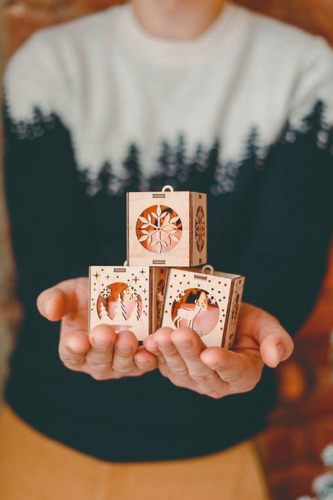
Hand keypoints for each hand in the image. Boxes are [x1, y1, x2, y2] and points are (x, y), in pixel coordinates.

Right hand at [37, 278, 156, 379]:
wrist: (119, 293)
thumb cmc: (88, 295)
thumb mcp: (69, 291)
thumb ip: (54, 299)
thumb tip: (50, 311)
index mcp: (73, 348)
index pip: (70, 352)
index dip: (74, 347)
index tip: (76, 339)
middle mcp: (95, 361)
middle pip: (98, 360)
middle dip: (102, 347)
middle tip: (104, 333)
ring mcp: (119, 364)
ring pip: (121, 364)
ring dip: (125, 353)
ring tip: (127, 337)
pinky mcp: (140, 361)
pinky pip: (143, 364)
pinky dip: (147, 360)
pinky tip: (148, 352)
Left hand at [143, 303, 293, 398]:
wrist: (222, 316)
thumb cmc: (247, 322)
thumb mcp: (266, 326)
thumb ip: (277, 341)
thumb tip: (274, 359)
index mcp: (244, 375)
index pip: (235, 372)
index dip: (223, 364)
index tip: (212, 354)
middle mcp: (217, 383)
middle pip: (202, 371)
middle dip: (190, 353)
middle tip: (180, 334)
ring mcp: (193, 378)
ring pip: (179, 369)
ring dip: (169, 352)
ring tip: (161, 335)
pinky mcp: (173, 369)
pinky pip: (162, 364)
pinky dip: (154, 354)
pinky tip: (148, 342)